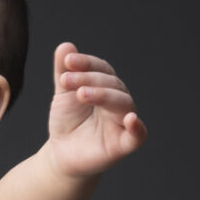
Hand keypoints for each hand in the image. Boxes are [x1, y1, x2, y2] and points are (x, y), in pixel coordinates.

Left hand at [47, 41, 146, 177]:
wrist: (62, 154)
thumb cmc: (67, 122)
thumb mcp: (63, 95)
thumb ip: (63, 72)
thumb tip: (65, 46)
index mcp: (106, 86)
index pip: (101, 69)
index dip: (86, 63)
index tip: (67, 61)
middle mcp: (118, 102)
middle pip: (112, 84)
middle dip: (89, 79)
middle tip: (66, 81)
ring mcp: (123, 122)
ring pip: (123, 104)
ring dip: (103, 95)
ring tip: (81, 94)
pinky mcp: (124, 144)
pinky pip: (138, 135)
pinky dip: (137, 127)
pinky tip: (130, 119)